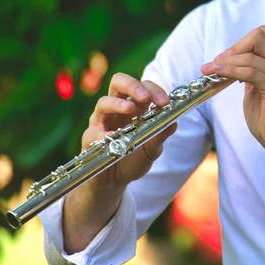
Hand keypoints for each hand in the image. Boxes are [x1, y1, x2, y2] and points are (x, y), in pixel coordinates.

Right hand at [81, 73, 177, 191]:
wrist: (113, 181)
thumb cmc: (132, 160)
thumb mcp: (151, 149)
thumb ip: (160, 136)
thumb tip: (174, 122)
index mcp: (133, 107)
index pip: (141, 87)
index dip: (153, 90)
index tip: (165, 102)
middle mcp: (115, 109)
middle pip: (118, 82)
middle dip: (132, 85)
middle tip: (144, 96)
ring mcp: (100, 122)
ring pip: (103, 103)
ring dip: (117, 104)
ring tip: (130, 109)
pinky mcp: (90, 138)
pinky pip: (94, 132)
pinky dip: (104, 133)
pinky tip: (114, 137)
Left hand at [200, 26, 264, 157]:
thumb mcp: (256, 88)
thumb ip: (250, 72)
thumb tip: (232, 61)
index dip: (246, 40)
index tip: (228, 56)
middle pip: (259, 35)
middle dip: (234, 47)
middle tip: (218, 63)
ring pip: (250, 54)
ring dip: (224, 61)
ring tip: (209, 70)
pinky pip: (249, 71)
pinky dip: (229, 70)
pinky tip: (217, 74)